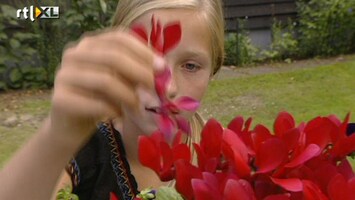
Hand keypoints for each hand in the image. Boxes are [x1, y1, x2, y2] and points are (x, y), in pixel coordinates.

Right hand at [49, 29, 164, 142]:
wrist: (71, 125)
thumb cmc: (101, 100)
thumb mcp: (122, 83)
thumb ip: (139, 77)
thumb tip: (168, 83)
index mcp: (91, 43)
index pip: (119, 38)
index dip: (143, 51)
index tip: (163, 68)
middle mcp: (74, 53)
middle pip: (113, 57)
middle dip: (141, 73)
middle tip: (159, 90)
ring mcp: (64, 75)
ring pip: (106, 80)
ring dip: (129, 96)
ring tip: (139, 108)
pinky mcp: (59, 98)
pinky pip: (96, 103)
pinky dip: (114, 112)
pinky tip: (119, 117)